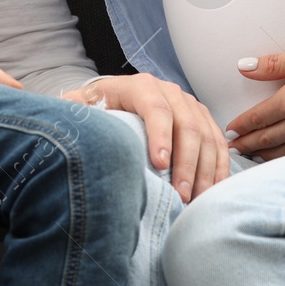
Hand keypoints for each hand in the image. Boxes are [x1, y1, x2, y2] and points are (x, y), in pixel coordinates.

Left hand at [64, 73, 227, 202]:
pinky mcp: (202, 118)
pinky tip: (214, 190)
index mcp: (140, 86)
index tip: (160, 165)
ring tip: (195, 199)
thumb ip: (74, 110)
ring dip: (205, 170)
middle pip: (187, 126)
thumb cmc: (99, 107)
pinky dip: (219, 166)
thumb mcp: (82, 105)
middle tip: (180, 194)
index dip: (161, 136)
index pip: (156, 108)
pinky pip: (218, 142)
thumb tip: (66, 117)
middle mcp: (170, 91)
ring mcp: (189, 104)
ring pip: (207, 135)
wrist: (115, 98)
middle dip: (186, 163)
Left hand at [225, 38, 284, 160]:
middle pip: (268, 139)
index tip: (229, 131)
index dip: (241, 126)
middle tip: (231, 149)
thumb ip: (274, 64)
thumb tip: (243, 67)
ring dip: (265, 156)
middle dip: (247, 145)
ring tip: (252, 158)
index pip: (259, 118)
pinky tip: (284, 160)